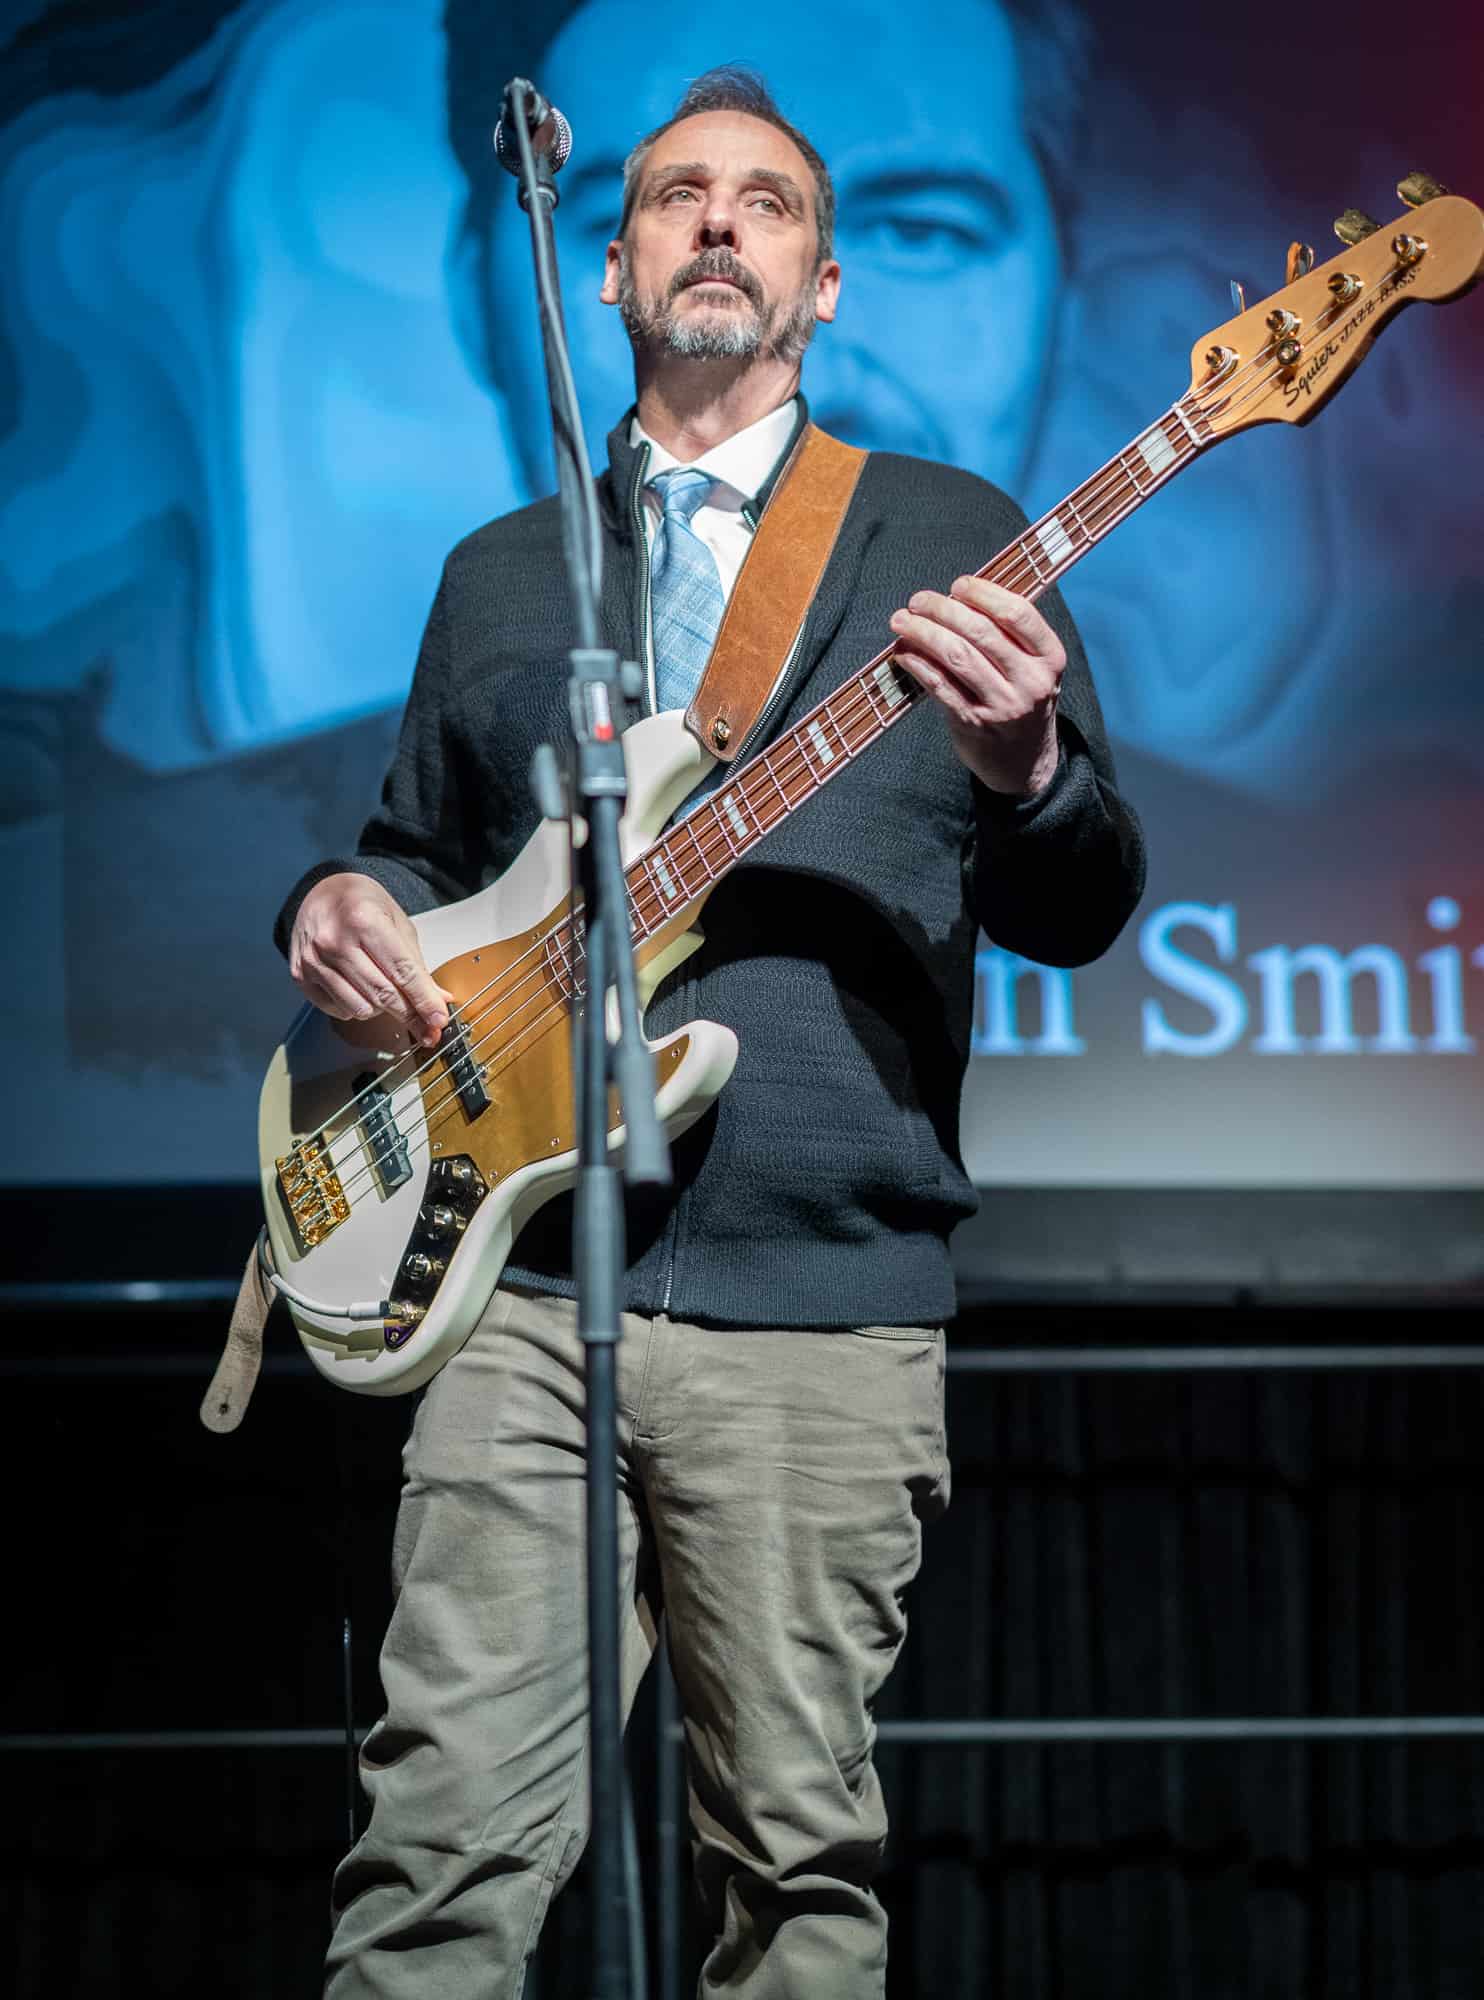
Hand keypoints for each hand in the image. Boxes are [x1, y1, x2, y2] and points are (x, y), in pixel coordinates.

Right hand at [289, 873, 451, 1047]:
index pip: (402, 971)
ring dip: (380, 1009)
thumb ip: (416, 963)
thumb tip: (438, 999)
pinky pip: (339, 1010)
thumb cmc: (360, 903)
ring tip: (383, 989)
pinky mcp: (301, 976)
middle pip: (382, 994)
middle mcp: (334, 941)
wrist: (320, 893)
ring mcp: (314, 961)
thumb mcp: (396, 922)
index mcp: (363, 920)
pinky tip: (358, 988)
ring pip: (360, 1008)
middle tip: (426, 1024)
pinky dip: (355, 1006)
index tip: (438, 1019)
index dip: (423, 1000)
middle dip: (409, 1014)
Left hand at [888, 576, 1064, 795]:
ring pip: (957, 656)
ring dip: (923, 633)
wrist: (1027, 762)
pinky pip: (939, 686)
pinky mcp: (973, 724)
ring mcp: (1002, 705)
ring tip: (902, 621)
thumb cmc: (1023, 701)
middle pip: (981, 632)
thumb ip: (1008, 636)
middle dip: (943, 609)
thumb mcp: (1034, 667)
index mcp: (1050, 658)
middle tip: (918, 600)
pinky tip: (904, 652)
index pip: (1018, 614)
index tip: (959, 585)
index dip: (984, 593)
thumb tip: (957, 598)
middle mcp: (1030, 681)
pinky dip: (917, 664)